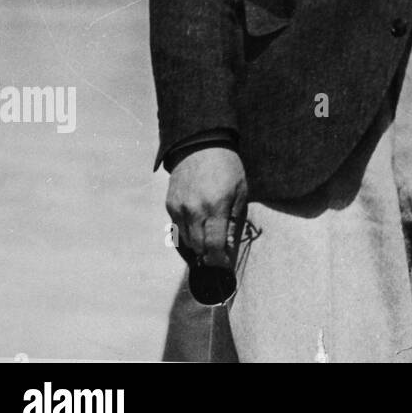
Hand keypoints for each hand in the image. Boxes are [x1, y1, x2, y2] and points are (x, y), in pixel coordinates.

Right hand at [166, 147, 247, 267]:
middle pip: (198, 247)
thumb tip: (228, 246)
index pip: (213, 245)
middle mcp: (194, 210)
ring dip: (198, 247)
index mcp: (216, 206)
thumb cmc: (227, 168)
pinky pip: (177, 230)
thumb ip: (234, 220)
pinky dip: (187, 236)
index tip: (225, 265)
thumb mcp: (241, 192)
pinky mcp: (170, 206)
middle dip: (209, 256)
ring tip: (209, 244)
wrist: (201, 146)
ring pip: (186, 242)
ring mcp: (179, 208)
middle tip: (219, 257)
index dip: (219, 260)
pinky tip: (197, 233)